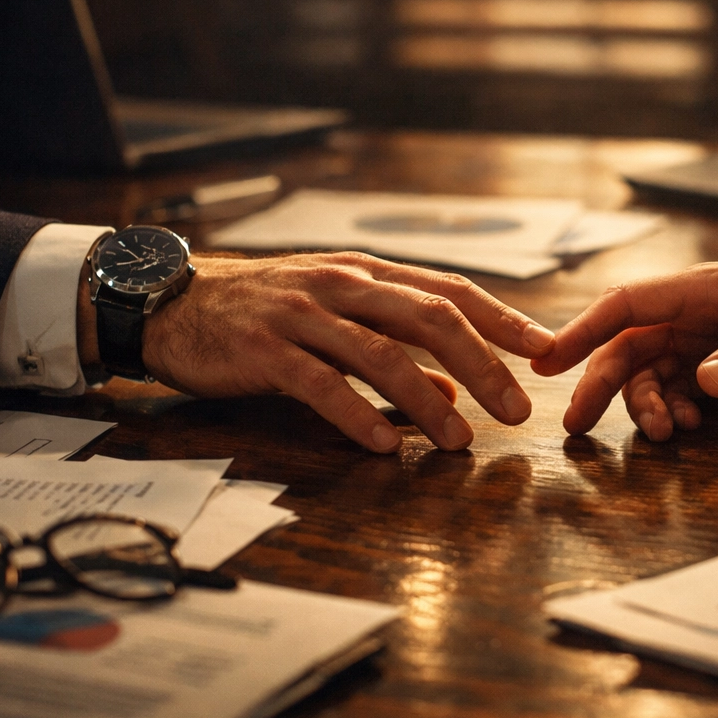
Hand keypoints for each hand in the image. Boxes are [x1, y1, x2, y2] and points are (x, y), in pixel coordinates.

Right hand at [83, 252, 554, 452]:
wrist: (172, 304)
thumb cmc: (261, 311)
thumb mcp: (335, 317)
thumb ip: (395, 345)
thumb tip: (453, 387)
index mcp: (366, 271)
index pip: (449, 290)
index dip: (503, 319)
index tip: (546, 351)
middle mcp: (341, 284)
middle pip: (429, 317)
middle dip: (483, 363)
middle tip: (518, 407)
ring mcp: (301, 314)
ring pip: (381, 353)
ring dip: (429, 399)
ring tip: (461, 439)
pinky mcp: (264, 349)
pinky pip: (320, 385)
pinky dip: (358, 416)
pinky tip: (386, 445)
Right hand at [532, 216, 717, 440]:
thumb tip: (705, 384)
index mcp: (703, 290)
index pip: (626, 305)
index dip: (581, 331)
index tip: (546, 361)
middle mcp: (694, 315)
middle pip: (626, 347)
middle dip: (597, 384)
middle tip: (575, 424)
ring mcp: (704, 342)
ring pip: (648, 375)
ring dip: (644, 407)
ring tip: (665, 436)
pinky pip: (678, 392)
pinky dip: (673, 413)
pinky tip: (690, 430)